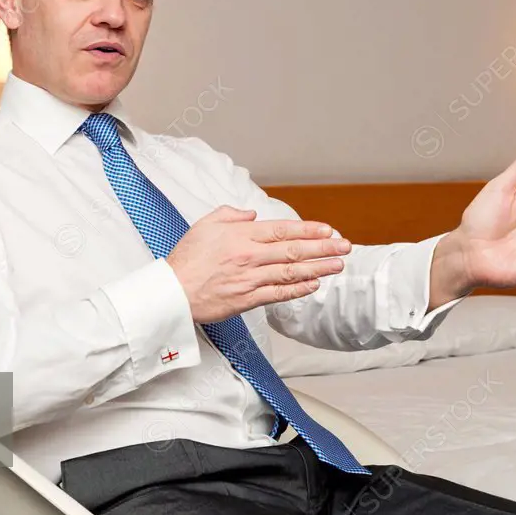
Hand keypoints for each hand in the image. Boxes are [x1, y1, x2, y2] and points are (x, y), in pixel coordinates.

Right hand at [166, 205, 351, 322]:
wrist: (171, 292)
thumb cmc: (186, 259)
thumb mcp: (205, 224)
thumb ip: (230, 215)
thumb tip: (252, 215)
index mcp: (241, 235)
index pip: (283, 230)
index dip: (309, 230)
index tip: (328, 230)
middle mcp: (249, 256)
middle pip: (294, 250)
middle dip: (323, 248)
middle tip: (344, 247)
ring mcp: (250, 279)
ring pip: (291, 272)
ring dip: (318, 268)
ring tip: (337, 265)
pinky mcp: (247, 299)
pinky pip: (278, 294)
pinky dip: (298, 290)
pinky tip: (314, 285)